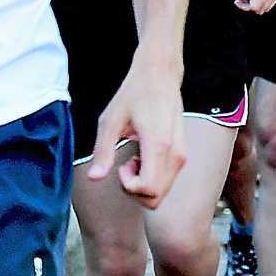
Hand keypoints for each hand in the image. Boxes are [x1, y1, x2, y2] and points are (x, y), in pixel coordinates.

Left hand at [86, 59, 187, 206]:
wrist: (160, 76)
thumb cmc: (134, 95)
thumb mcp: (110, 121)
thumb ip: (103, 151)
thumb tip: (94, 178)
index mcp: (158, 145)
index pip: (148, 189)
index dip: (129, 187)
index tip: (121, 166)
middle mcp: (175, 154)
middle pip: (155, 198)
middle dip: (134, 190)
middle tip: (125, 166)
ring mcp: (181, 156)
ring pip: (161, 193)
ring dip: (142, 185)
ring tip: (134, 159)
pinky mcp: (182, 155)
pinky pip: (166, 182)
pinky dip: (151, 178)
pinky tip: (143, 157)